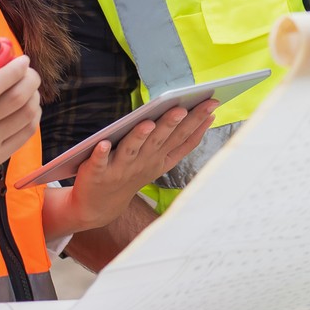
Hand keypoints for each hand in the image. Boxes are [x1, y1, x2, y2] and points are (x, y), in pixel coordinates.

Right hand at [0, 54, 40, 181]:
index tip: (22, 60)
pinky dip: (33, 114)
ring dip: (33, 95)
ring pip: (25, 115)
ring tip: (27, 87)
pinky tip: (25, 106)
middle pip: (13, 101)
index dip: (12, 71)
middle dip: (30, 79)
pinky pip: (26, 132)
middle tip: (28, 71)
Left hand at [59, 100, 216, 234]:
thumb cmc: (133, 173)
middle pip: (159, 141)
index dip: (197, 122)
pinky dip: (101, 153)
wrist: (99, 206)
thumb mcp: (161, 160)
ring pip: (131, 149)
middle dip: (171, 124)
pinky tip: (104, 143)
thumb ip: (182, 141)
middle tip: (181, 109)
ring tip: (147, 123)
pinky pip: (100, 162)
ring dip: (139, 137)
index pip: (182, 139)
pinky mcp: (97, 172)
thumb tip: (208, 116)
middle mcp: (143, 162)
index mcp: (160, 158)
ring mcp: (121, 168)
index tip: (212, 103)